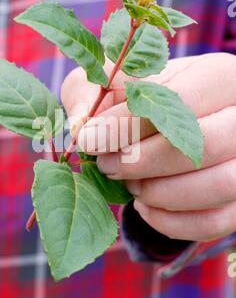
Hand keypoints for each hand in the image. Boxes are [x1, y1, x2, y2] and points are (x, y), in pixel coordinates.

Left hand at [61, 53, 235, 241]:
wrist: (176, 124)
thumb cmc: (143, 99)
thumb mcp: (112, 82)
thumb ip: (88, 90)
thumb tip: (79, 127)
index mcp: (218, 76)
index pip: (179, 102)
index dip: (128, 125)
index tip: (89, 140)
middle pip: (205, 145)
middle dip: (143, 162)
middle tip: (107, 165)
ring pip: (218, 186)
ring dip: (160, 192)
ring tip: (128, 183)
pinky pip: (215, 221)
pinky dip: (172, 221)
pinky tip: (144, 206)